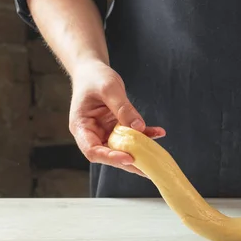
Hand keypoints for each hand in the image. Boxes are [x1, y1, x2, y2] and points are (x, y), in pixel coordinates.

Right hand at [68, 60, 165, 176]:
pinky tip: (159, 132)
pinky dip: (146, 136)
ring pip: (123, 149)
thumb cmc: (95, 77)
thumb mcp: (109, 89)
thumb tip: (138, 128)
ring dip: (140, 153)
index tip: (128, 158)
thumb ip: (122, 108)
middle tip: (148, 169)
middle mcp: (92, 134)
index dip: (110, 157)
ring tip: (157, 158)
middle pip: (109, 154)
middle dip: (129, 162)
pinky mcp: (117, 129)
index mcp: (81, 127)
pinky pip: (132, 136)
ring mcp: (106, 133)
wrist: (94, 71)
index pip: (92, 150)